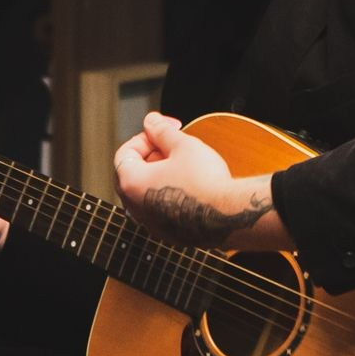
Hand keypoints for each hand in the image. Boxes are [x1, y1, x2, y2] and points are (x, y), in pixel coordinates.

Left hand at [114, 113, 285, 249]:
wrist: (229, 216)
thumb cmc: (205, 181)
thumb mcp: (183, 145)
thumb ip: (162, 131)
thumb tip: (151, 121)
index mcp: (131, 182)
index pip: (125, 152)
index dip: (145, 136)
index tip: (165, 131)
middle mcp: (134, 207)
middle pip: (133, 173)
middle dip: (152, 155)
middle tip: (174, 146)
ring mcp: (150, 223)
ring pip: (147, 193)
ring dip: (161, 174)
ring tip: (184, 165)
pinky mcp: (168, 234)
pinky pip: (161, 210)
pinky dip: (170, 195)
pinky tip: (191, 186)